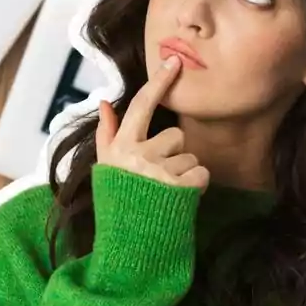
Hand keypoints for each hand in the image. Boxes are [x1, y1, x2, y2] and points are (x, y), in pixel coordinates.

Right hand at [95, 54, 210, 193]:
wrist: (130, 245)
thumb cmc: (119, 202)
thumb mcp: (106, 167)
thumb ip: (107, 134)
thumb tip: (105, 103)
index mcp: (121, 146)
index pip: (142, 105)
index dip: (160, 81)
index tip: (174, 61)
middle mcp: (140, 155)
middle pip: (175, 136)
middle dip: (174, 154)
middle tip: (159, 177)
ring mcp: (161, 171)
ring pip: (190, 156)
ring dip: (184, 173)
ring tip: (166, 192)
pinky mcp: (180, 188)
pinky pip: (201, 173)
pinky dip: (196, 186)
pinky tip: (180, 199)